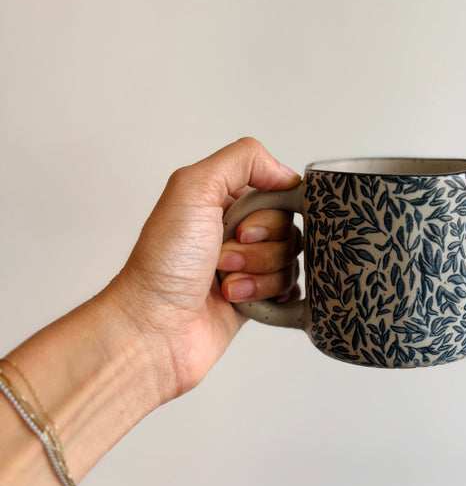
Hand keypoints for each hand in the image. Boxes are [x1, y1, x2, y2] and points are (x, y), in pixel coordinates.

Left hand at [107, 138, 301, 400]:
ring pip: (290, 260)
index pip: (277, 192)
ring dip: (258, 273)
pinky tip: (238, 300)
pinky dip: (268, 295)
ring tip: (223, 282)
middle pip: (288, 228)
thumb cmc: (163, 263)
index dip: (268, 213)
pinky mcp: (256, 298)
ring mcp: (246, 265)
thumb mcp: (193, 187)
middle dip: (260, 247)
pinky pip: (291, 289)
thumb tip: (287, 174)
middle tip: (223, 257)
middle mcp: (234, 230)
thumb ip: (243, 159)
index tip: (242, 228)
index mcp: (221, 200)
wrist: (154, 327)